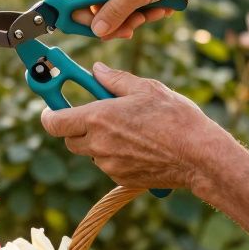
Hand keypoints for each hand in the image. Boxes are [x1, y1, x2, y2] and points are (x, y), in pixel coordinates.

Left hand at [40, 63, 232, 193]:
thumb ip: (115, 79)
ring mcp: (109, 165)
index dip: (48, 114)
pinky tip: (139, 145)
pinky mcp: (121, 179)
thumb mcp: (146, 88)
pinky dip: (115, 155)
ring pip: (90, 152)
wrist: (199, 156)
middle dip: (76, 127)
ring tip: (128, 129)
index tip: (50, 108)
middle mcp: (98, 144)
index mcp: (99, 118)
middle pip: (69, 139)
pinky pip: (108, 165)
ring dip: (98, 141)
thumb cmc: (175, 118)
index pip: (54, 122)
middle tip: (95, 115)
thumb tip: (96, 71)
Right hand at [62, 0, 199, 38]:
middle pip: (92, 2)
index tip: (100, 31)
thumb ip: (115, 13)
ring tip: (155, 13)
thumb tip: (97, 31)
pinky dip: (137, 2)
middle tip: (134, 28)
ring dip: (131, 13)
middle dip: (114, 18)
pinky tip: (158, 5)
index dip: (80, 18)